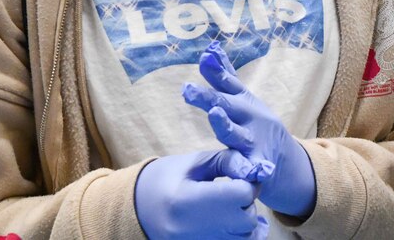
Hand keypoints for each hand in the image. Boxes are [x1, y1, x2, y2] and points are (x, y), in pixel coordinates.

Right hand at [134, 149, 268, 239]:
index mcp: (189, 200)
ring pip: (245, 237)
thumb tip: (255, 168)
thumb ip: (226, 161)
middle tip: (235, 190)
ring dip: (245, 220)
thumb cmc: (166, 179)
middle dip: (247, 202)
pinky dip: (241, 235)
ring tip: (231, 206)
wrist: (138, 207)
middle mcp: (193, 229)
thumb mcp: (193, 162)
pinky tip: (235, 223)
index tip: (241, 175)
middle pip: (246, 218)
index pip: (241, 194)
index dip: (248, 182)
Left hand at [183, 43, 315, 217]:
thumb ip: (225, 77)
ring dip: (225, 124)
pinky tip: (259, 171)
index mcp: (242, 102)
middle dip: (207, 97)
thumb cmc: (256, 125)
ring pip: (236, 134)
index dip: (215, 71)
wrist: (287, 160)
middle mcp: (249, 118)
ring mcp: (254, 141)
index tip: (204, 57)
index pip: (226, 83)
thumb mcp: (243, 99)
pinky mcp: (259, 166)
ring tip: (215, 114)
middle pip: (226, 105)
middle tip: (188, 90)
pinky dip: (257, 169)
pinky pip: (256, 168)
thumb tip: (210, 50)